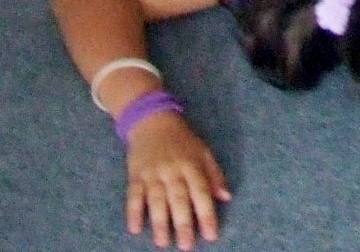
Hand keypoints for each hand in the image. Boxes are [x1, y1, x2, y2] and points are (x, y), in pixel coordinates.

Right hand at [124, 111, 229, 246]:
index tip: (211, 235)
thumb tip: (226, 197)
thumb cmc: (182, 141)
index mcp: (192, 165)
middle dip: (183, 222)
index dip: (207, 213)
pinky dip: (133, 211)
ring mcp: (152, 173)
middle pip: (178, 198)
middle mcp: (172, 170)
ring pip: (156, 199)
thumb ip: (214, 174)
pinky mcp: (135, 174)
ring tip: (163, 242)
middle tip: (186, 246)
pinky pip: (133, 195)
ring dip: (159, 221)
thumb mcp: (203, 151)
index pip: (201, 191)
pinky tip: (135, 228)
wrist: (152, 120)